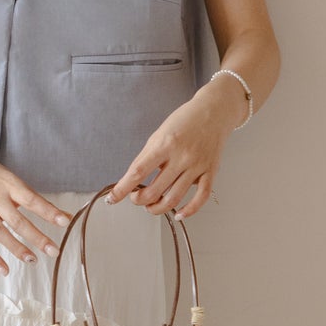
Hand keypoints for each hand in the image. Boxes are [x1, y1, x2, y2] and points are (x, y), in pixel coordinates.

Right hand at [0, 148, 70, 277]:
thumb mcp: (8, 177)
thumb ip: (26, 195)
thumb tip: (50, 211)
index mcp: (8, 184)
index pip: (32, 200)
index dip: (49, 211)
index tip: (64, 221)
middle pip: (19, 221)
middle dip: (38, 237)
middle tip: (54, 250)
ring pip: (2, 234)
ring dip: (18, 249)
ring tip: (33, 260)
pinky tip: (5, 269)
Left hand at [107, 76, 245, 218]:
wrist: (213, 111)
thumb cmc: (184, 121)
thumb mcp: (159, 134)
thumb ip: (147, 156)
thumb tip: (134, 180)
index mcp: (165, 144)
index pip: (138, 172)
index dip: (122, 189)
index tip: (112, 198)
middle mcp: (182, 156)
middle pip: (154, 190)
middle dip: (139, 200)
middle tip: (136, 198)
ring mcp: (197, 166)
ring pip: (174, 198)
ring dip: (157, 208)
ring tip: (151, 206)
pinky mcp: (210, 172)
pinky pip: (200, 198)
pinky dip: (188, 211)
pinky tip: (178, 214)